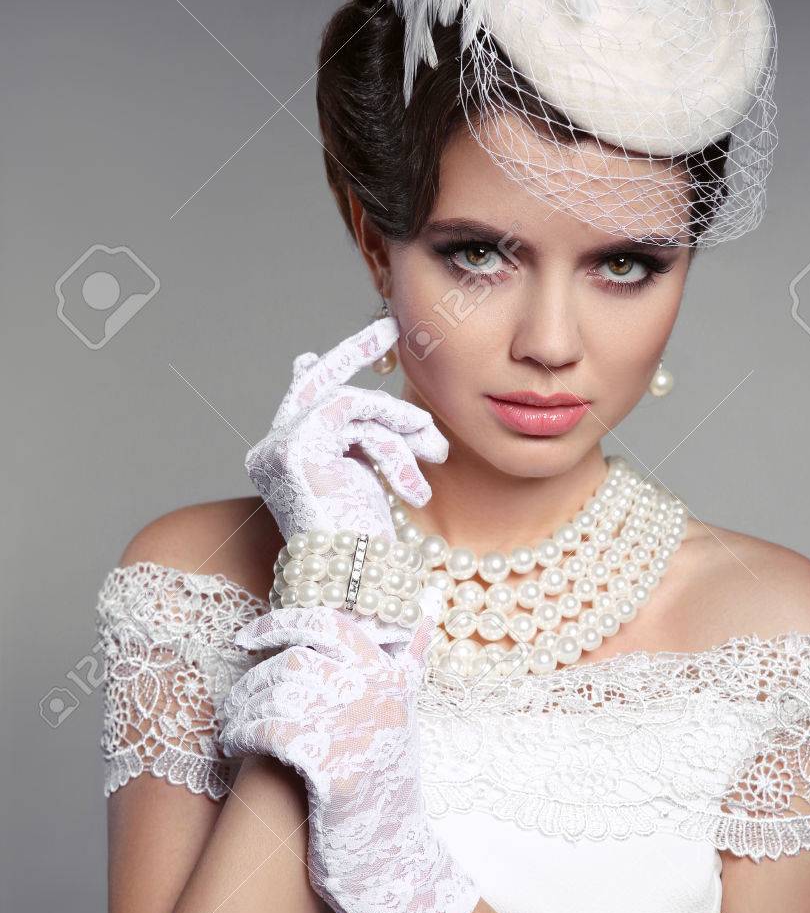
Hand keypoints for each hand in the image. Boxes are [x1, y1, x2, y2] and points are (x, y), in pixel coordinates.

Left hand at [216, 585, 479, 912]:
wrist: (394, 863)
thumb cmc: (385, 788)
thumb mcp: (402, 719)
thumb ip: (403, 669)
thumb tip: (426, 616)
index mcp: (397, 677)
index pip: (332, 622)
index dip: (282, 623)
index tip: (247, 637)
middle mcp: (384, 696)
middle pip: (297, 657)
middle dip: (254, 678)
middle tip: (235, 701)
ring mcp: (362, 731)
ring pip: (279, 692)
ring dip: (242, 707)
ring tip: (231, 727)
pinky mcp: (338, 770)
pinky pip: (272, 731)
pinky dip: (242, 735)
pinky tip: (234, 748)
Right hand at [247, 315, 447, 541]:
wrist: (353, 589)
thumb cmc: (364, 550)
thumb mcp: (369, 483)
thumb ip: (365, 444)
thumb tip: (371, 415)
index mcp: (287, 460)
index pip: (310, 398)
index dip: (340, 362)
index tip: (371, 337)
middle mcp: (271, 450)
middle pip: (317, 383)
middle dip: (355, 349)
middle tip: (389, 323)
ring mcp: (277, 447)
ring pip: (352, 403)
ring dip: (402, 425)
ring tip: (435, 456)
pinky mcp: (295, 448)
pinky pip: (354, 413)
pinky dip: (393, 436)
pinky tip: (412, 484)